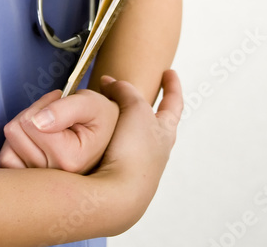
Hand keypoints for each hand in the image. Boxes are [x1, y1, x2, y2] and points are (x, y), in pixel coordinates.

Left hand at [0, 87, 119, 173]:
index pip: (31, 122)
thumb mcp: (90, 103)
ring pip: (8, 145)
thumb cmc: (98, 117)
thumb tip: (36, 122)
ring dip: (23, 130)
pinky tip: (35, 142)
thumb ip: (64, 109)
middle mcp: (54, 179)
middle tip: (52, 115)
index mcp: (70, 160)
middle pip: (15, 132)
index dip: (42, 106)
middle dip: (31, 115)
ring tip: (46, 128)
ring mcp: (41, 185)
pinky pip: (6, 161)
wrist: (108, 136)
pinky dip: (14, 146)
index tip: (60, 104)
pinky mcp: (30, 186)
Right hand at [92, 70, 182, 228]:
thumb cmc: (135, 152)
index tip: (170, 73)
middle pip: (153, 121)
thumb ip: (125, 90)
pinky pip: (112, 147)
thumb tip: (112, 83)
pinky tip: (93, 134)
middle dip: (141, 105)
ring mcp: (138, 164)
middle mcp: (156, 150)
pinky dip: (104, 136)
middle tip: (127, 92)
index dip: (172, 87)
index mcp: (165, 132)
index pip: (174, 104)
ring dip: (118, 122)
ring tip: (102, 110)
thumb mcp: (135, 108)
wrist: (120, 194)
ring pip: (130, 136)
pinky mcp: (118, 173)